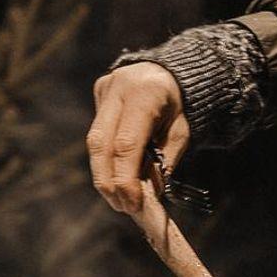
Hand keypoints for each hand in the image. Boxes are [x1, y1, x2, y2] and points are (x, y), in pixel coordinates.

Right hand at [88, 62, 189, 212]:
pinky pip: (98, 132)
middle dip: (108, 181)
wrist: (171, 69)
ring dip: (104, 174)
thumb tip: (147, 194)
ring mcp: (105, 89)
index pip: (126, 144)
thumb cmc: (180, 104)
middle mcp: (119, 87)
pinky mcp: (98, 93)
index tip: (132, 204)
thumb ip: (164, 160)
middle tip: (121, 206)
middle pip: (101, 144)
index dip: (125, 178)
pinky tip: (115, 174)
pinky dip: (105, 158)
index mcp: (146, 93)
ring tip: (118, 198)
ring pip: (94, 141)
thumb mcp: (182, 132)